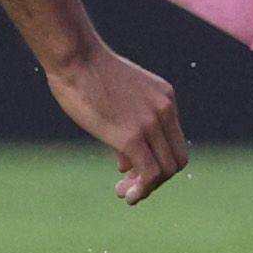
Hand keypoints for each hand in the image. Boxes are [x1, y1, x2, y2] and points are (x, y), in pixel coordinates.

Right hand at [48, 42, 185, 202]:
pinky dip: (141, 190)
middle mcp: (164, 110)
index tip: (133, 168)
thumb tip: (127, 165)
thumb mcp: (117, 99)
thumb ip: (127, 129)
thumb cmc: (86, 74)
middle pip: (176, 160)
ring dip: (147, 188)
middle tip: (129, 185)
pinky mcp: (132, 136)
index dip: (159, 161)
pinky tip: (126, 196)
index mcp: (165, 98)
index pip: (174, 141)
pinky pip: (149, 174)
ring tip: (125, 194)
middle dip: (156, 179)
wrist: (76, 57)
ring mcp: (151, 123)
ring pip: (166, 171)